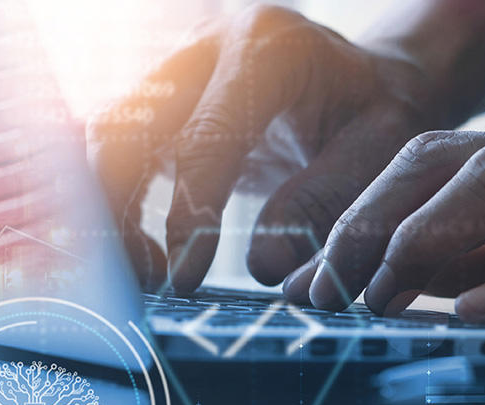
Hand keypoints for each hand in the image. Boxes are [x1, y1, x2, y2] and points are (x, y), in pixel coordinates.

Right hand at [87, 5, 438, 292]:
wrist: (366, 77)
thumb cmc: (377, 112)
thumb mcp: (378, 150)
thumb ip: (325, 202)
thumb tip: (263, 268)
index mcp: (268, 47)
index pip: (203, 137)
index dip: (186, 213)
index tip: (183, 278)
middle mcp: (207, 45)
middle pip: (125, 126)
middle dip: (121, 210)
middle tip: (154, 279)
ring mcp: (174, 66)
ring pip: (106, 136)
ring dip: (110, 208)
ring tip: (151, 270)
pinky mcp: (158, 96)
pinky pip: (114, 147)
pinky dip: (116, 201)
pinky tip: (148, 249)